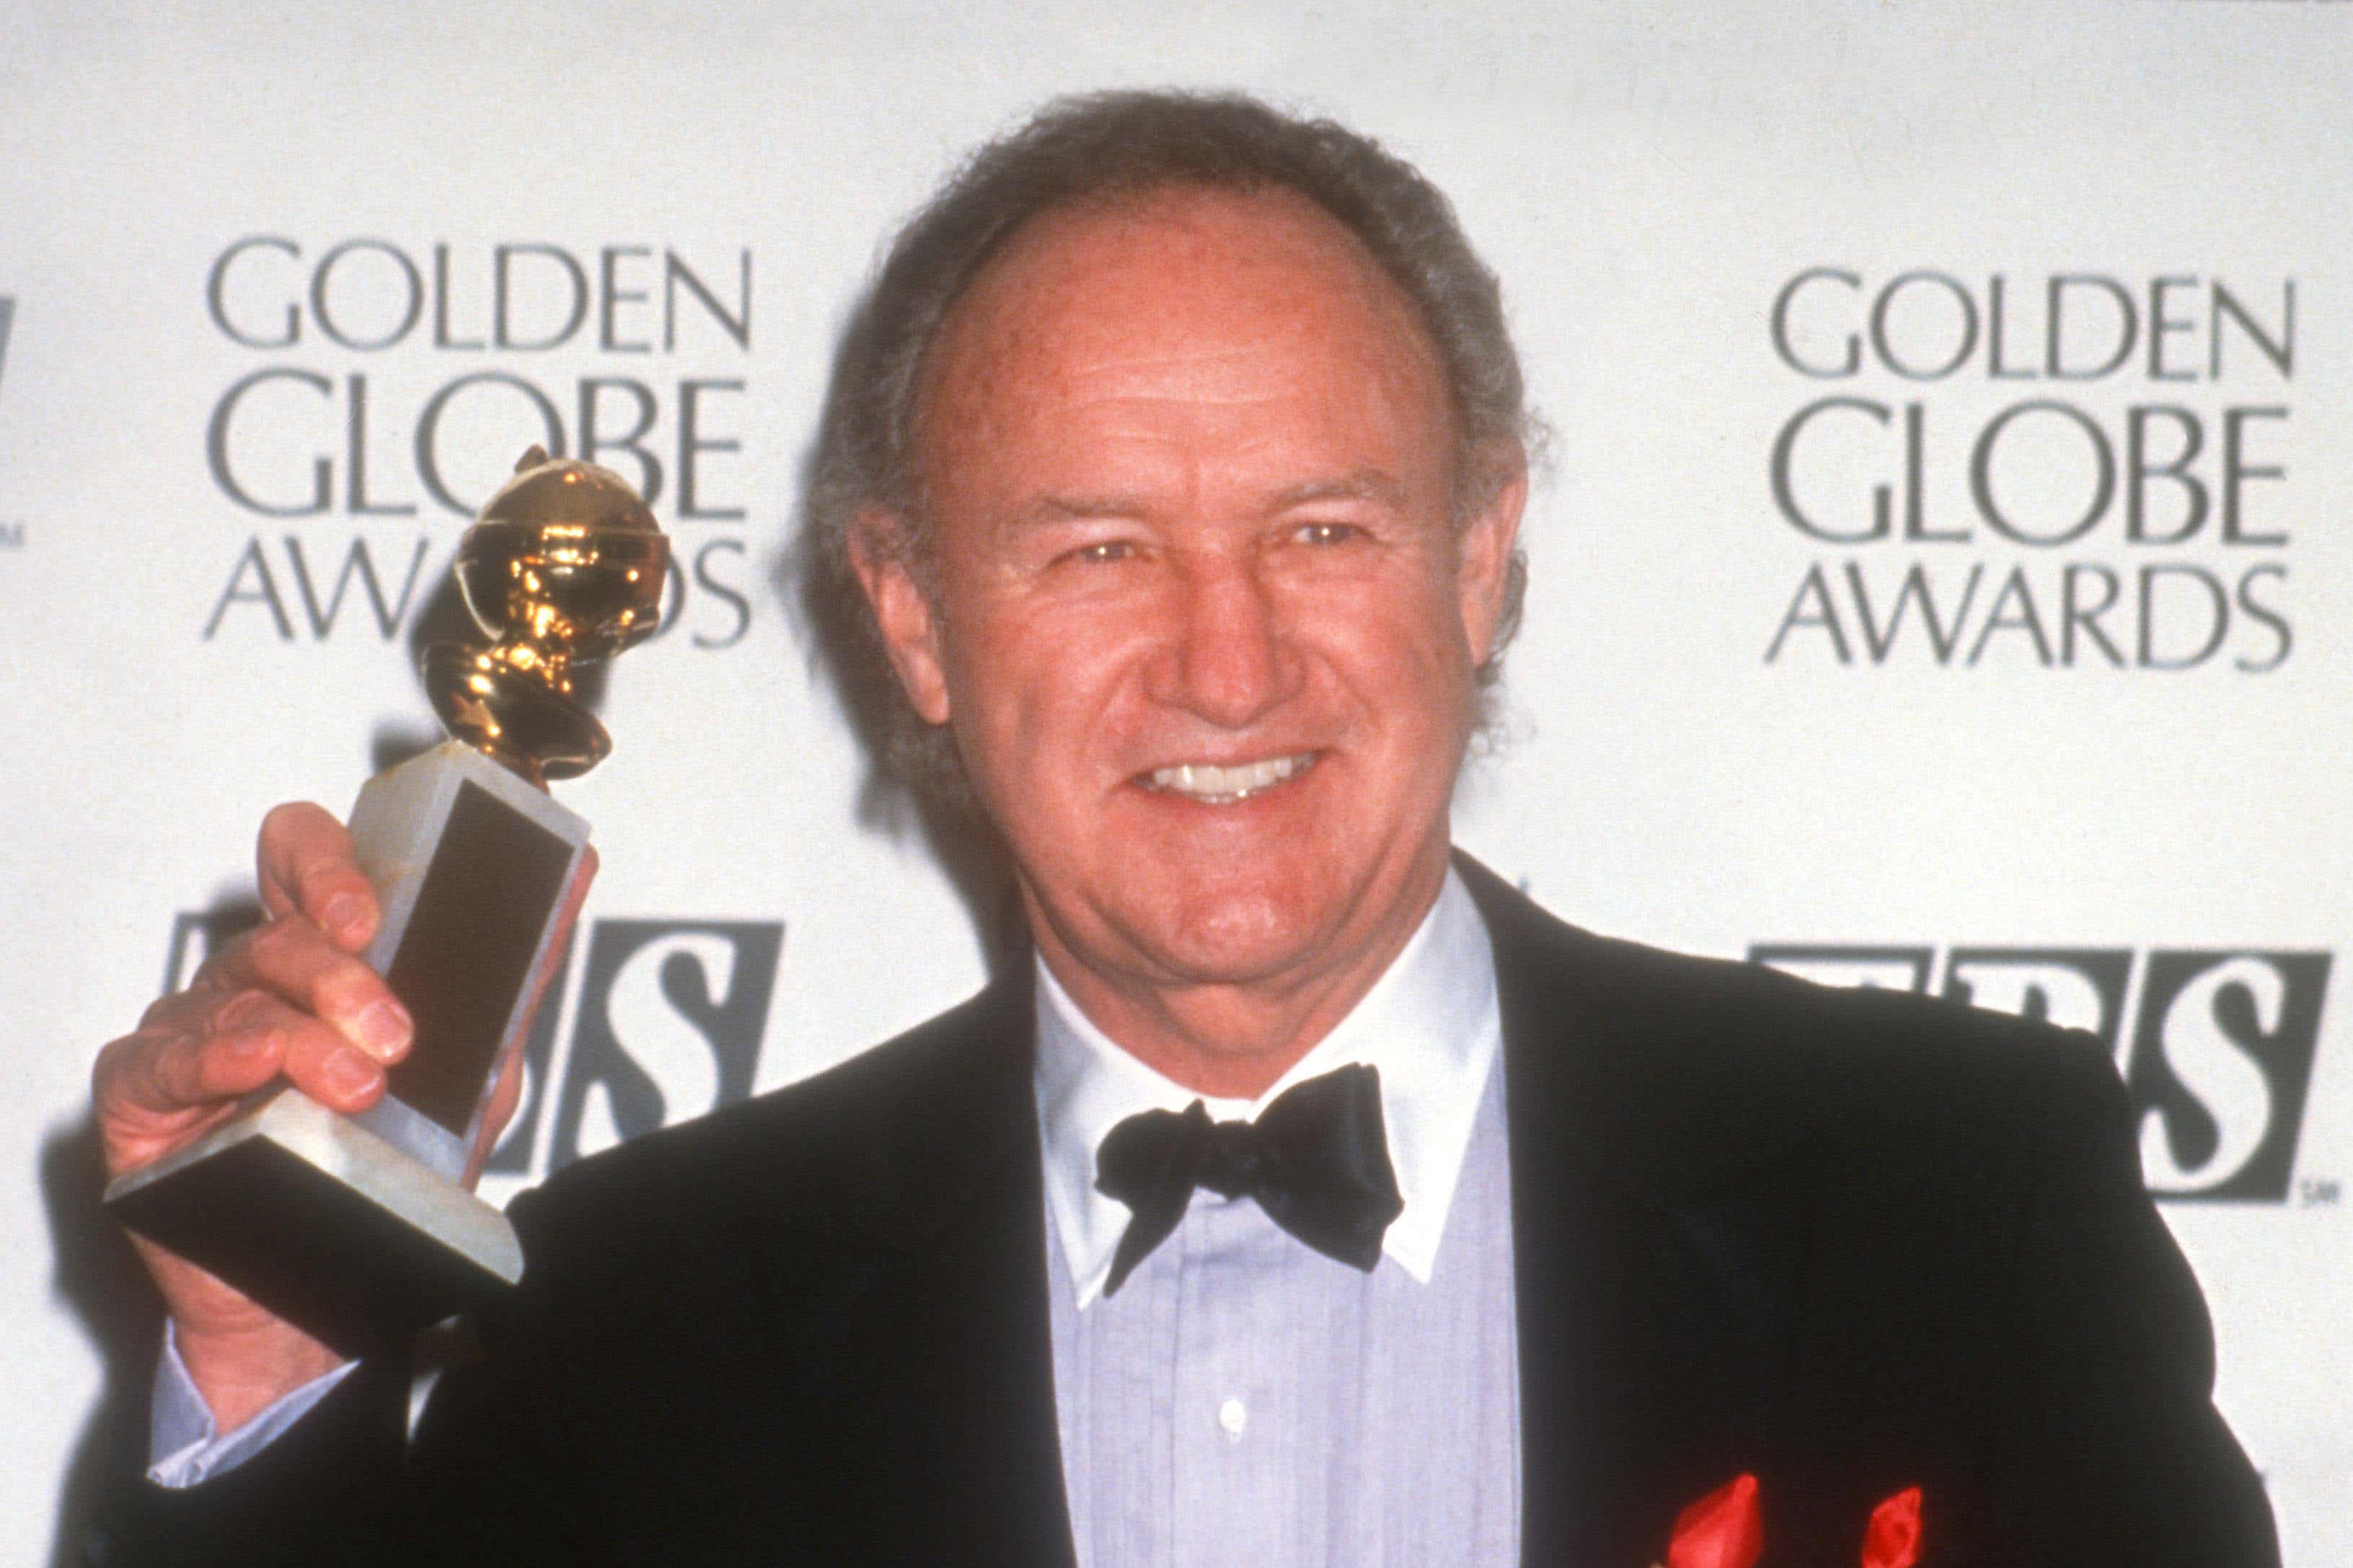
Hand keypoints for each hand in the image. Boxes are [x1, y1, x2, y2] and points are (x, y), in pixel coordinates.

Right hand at [91, 801, 587, 1431]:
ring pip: (235, 998)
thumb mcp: (474, 1067)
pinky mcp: (143, 1097)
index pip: (301, 859)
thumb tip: (576, 875)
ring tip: (357, 1085)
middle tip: (395, 1035)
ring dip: (304, 1037)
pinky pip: (161, 1059)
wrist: (334, 1295)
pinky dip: (213, 1058)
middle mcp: (250, 980)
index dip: (326, 865)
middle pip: (279, 934)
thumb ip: (514, 976)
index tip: (370, 915)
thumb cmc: (393, 1167)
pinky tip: (254, 1070)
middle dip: (341, 977)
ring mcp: (191, 1032)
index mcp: (320, 956)